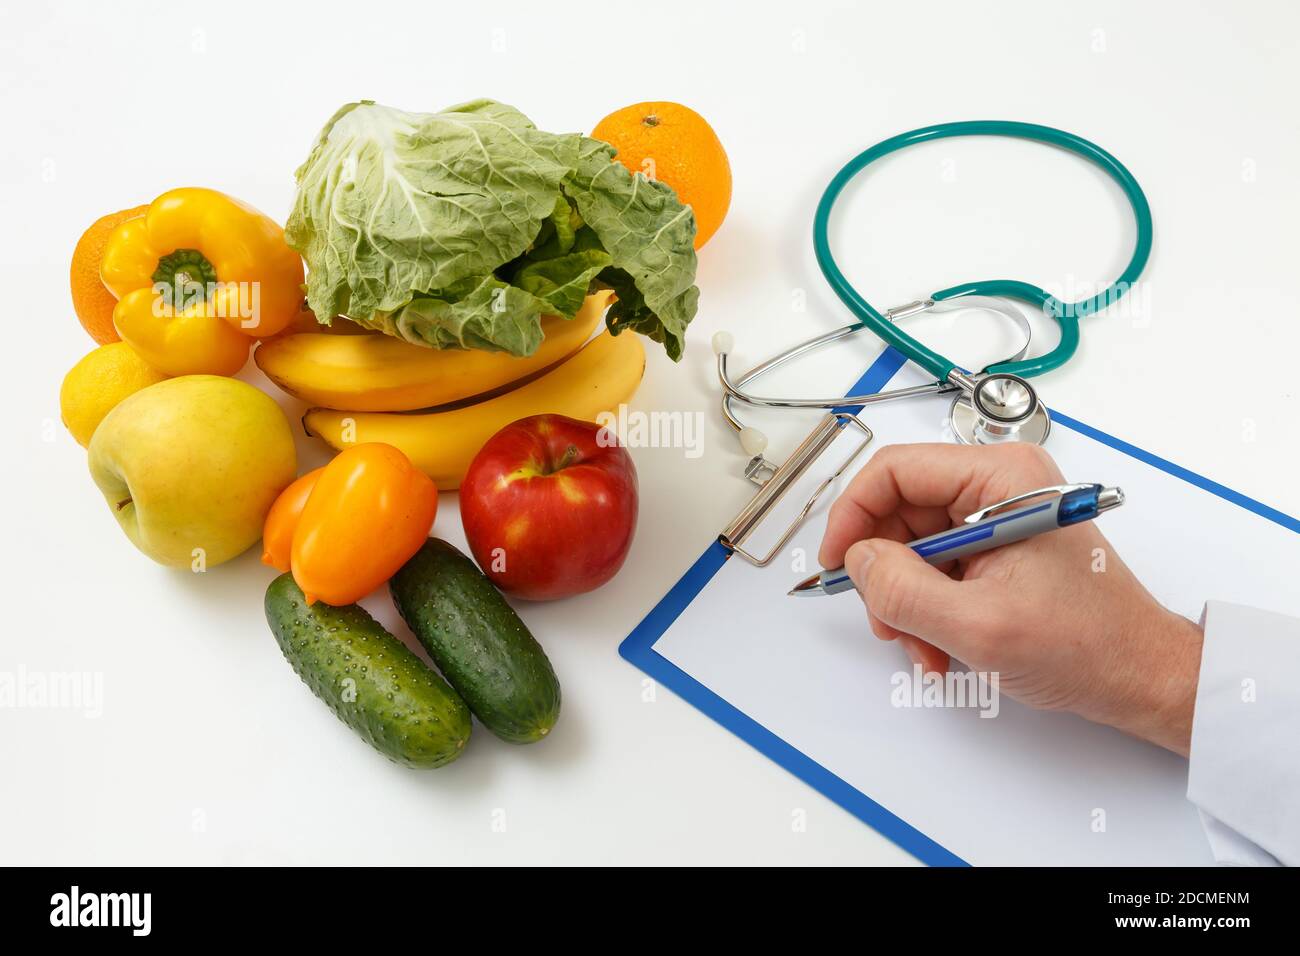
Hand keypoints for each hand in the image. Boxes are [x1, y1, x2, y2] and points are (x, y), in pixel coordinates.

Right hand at [819, 442, 1203, 755]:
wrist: (1141, 677)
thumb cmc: (1088, 645)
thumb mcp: (978, 625)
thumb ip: (903, 591)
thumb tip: (856, 563)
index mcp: (1001, 478)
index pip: (895, 471)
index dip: (854, 515)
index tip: (838, 563)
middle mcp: (998, 486)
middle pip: (899, 510)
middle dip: (884, 573)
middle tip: (885, 621)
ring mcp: (997, 517)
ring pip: (912, 545)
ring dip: (905, 601)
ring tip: (924, 647)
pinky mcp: (997, 547)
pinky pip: (936, 568)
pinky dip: (926, 609)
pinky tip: (941, 647)